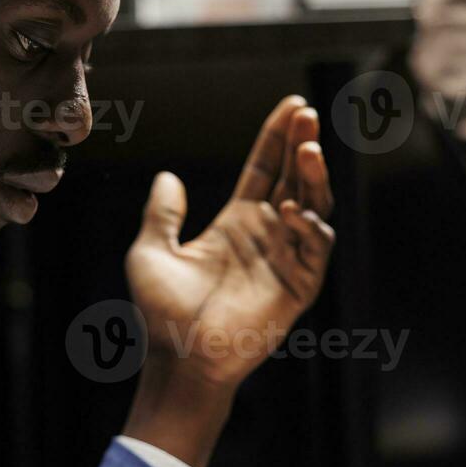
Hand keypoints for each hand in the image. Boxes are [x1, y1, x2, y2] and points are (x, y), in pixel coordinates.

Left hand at [121, 96, 334, 466]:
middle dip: (302, 144)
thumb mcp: (150, 252)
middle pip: (294, 179)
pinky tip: (293, 210)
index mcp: (237, 223)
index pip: (265, 170)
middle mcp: (268, 235)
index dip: (277, 138)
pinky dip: (310, 226)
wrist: (179, 359)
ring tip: (309, 149)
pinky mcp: (298, 287)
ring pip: (313, 206)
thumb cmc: (162, 313)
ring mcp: (286, 258)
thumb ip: (161, 213)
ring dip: (314, 176)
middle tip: (307, 113)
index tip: (292, 106)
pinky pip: (315, 248)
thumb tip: (167, 176)